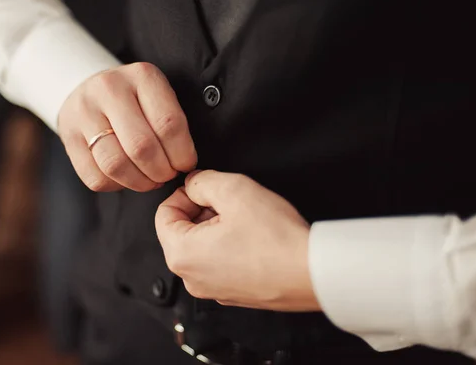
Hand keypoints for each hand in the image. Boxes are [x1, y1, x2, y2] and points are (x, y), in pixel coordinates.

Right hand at [58, 62, 196, 191]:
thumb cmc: (135, 99)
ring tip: (150, 180)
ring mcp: (83, 112)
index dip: (182, 154)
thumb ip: (172, 123)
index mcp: (141, 76)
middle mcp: (109, 89)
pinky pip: (95, 177)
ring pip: (115, 165)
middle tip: (167, 175)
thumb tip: (185, 165)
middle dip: (161, 172)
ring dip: (139, 182)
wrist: (90, 89)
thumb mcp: (158, 96)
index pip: (168, 124)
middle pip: (141, 147)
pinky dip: (116, 185)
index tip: (185, 164)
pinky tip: (126, 177)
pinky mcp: (68, 136)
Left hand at [155, 170, 320, 311]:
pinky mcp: (233, 294)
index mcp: (181, 255)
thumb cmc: (276, 239)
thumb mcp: (233, 189)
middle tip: (232, 204)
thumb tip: (193, 184)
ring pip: (202, 246)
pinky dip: (231, 246)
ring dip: (218, 227)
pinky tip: (255, 239)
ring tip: (247, 220)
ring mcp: (211, 289)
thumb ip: (202, 181)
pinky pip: (220, 262)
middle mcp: (191, 278)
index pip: (163, 213)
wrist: (312, 273)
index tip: (207, 189)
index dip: (186, 193)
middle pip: (182, 230)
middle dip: (203, 210)